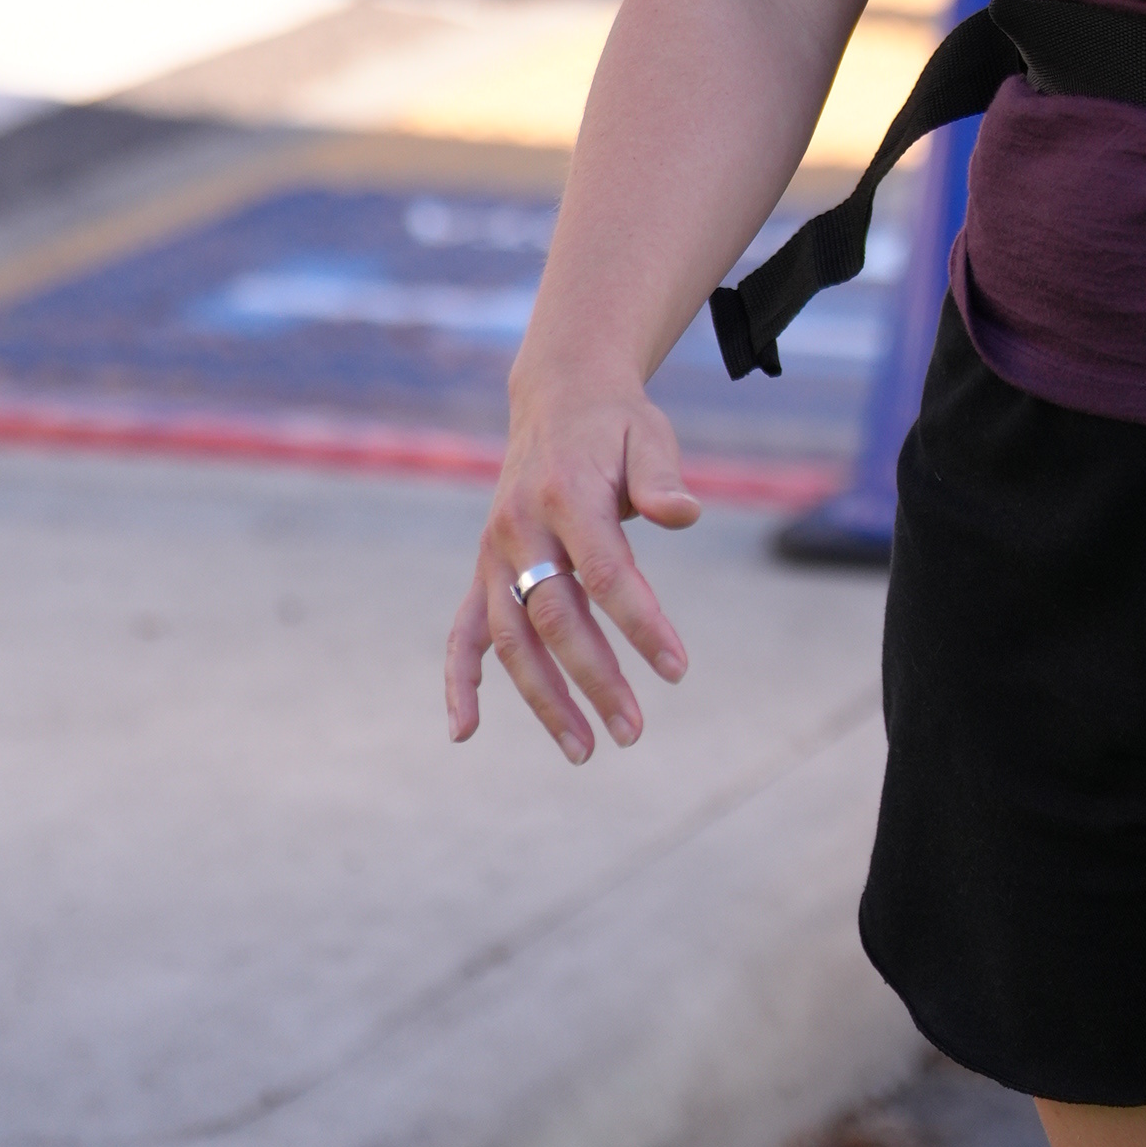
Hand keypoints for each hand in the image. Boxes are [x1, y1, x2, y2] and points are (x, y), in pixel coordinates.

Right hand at [444, 376, 698, 761]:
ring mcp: (495, 553)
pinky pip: (463, 631)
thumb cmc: (616, 425)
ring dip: (543, 698)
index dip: (641, 624)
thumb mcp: (649, 435)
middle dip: (594, 680)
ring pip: (510, 638)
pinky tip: (465, 731)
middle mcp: (521, 529)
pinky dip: (460, 679)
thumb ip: (661, 479)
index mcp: (567, 496)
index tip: (677, 670)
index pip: (606, 573)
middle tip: (633, 732)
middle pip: (555, 617)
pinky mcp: (485, 569)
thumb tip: (685, 514)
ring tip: (584, 750)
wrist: (559, 396)